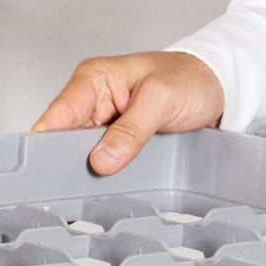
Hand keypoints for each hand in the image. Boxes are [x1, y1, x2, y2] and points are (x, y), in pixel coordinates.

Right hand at [33, 50, 225, 174]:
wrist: (218, 87)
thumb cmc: (190, 79)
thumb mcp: (161, 99)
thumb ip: (131, 130)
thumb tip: (101, 160)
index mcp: (93, 79)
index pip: (56, 116)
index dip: (48, 145)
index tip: (49, 171)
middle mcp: (93, 100)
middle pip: (64, 140)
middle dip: (71, 162)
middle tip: (81, 184)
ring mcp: (104, 122)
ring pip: (83, 154)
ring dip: (91, 170)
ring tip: (99, 186)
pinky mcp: (117, 140)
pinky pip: (103, 160)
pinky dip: (106, 173)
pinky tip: (112, 183)